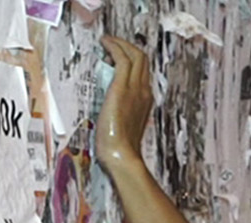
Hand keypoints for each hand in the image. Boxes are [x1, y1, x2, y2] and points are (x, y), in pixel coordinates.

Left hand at [95, 36, 152, 171]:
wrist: (121, 155)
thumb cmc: (119, 148)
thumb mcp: (123, 128)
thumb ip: (120, 115)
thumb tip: (111, 110)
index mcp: (145, 101)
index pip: (142, 72)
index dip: (130, 60)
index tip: (116, 57)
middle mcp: (143, 92)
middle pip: (142, 59)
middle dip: (127, 46)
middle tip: (113, 43)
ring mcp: (135, 89)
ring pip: (135, 55)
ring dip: (120, 43)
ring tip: (107, 40)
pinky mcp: (122, 88)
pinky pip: (122, 58)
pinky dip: (114, 46)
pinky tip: (105, 43)